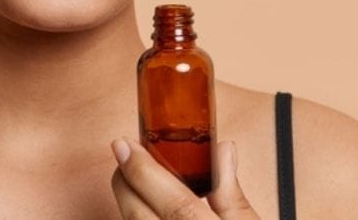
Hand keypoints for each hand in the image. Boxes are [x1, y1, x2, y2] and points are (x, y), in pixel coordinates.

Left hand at [110, 138, 260, 219]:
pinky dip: (137, 216)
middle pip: (139, 218)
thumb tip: (222, 150)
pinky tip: (143, 205)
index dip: (144, 172)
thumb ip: (234, 195)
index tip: (124, 144)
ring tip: (131, 178)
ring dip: (128, 202)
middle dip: (124, 184)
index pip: (176, 205)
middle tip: (123, 154)